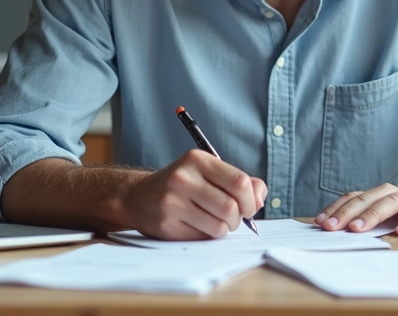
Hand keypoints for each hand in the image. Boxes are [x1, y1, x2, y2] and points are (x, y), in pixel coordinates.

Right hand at [122, 149, 265, 239]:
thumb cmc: (182, 186)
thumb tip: (259, 198)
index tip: (249, 207)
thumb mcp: (207, 173)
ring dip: (224, 229)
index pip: (239, 182)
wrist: (138, 196)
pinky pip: (202, 237)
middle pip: (231, 207)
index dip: (251, 200)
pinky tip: (198, 227)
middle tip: (232, 219)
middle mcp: (183, 178)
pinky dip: (208, 236)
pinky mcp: (166, 224)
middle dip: (238, 218)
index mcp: (197, 159)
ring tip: (216, 223)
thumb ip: (239, 182)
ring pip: (219, 226)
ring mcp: (172, 201)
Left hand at [314, 182, 397, 235]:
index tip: (319, 222)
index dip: (337, 208)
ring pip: (392, 202)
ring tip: (357, 228)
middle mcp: (397, 193)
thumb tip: (343, 232)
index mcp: (384, 194)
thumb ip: (375, 218)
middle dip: (347, 212)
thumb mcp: (396, 213)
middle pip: (369, 198)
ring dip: (373, 215)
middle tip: (330, 227)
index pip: (356, 197)